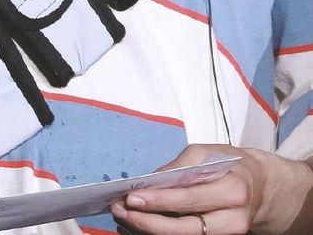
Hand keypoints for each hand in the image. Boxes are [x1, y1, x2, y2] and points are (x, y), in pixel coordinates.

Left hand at [110, 144, 312, 234]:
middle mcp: (232, 221)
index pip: (191, 199)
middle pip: (185, 229)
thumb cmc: (230, 164)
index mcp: (233, 191)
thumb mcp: (209, 153)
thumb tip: (151, 180)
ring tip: (124, 219)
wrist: (259, 188)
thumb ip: (181, 166)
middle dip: (148, 222)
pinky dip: (160, 234)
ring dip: (150, 231)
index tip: (133, 197)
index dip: (160, 200)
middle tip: (121, 211)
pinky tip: (139, 226)